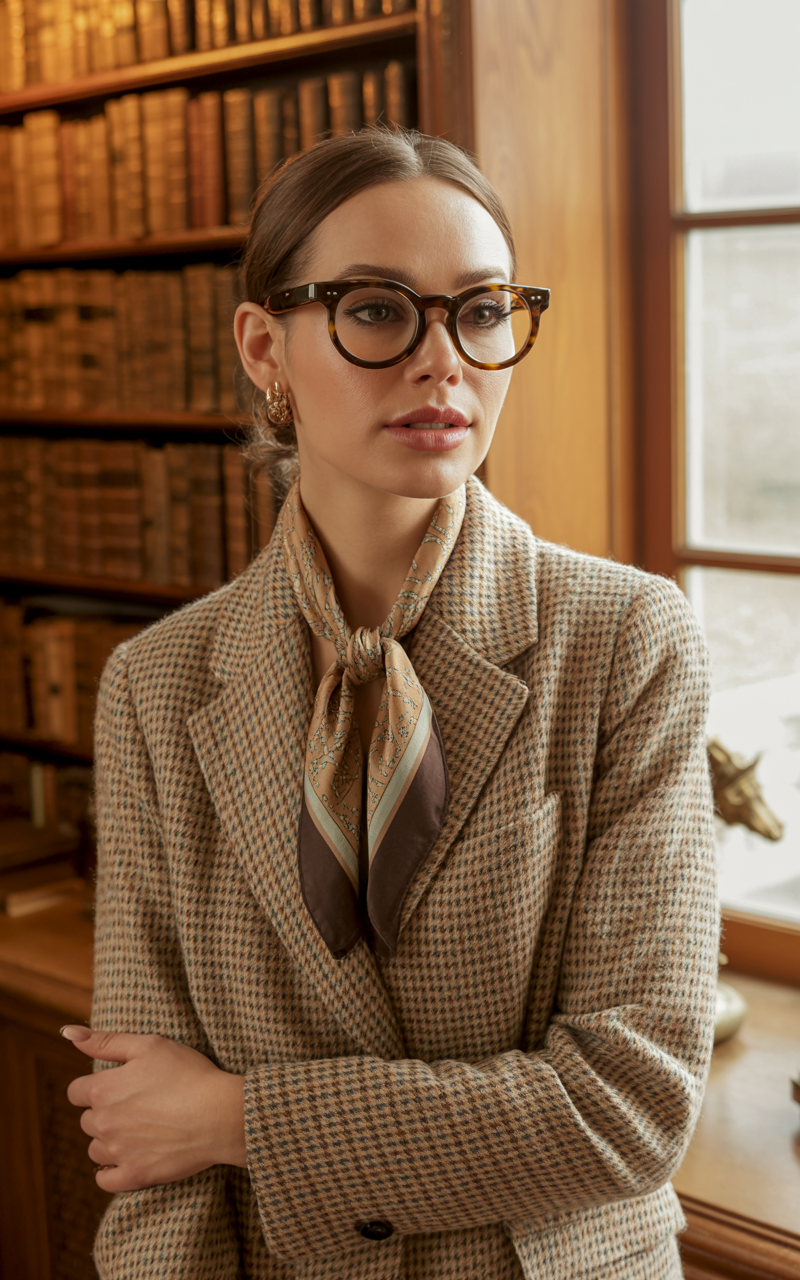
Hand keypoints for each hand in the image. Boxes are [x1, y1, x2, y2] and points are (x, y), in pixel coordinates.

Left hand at [63, 1027, 246, 1192]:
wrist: (220, 1114)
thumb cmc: (188, 1073)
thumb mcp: (149, 1045)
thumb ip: (106, 1041)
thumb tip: (69, 1033)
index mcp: (103, 1090)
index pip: (76, 1092)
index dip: (96, 1086)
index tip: (119, 1085)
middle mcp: (104, 1124)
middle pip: (87, 1121)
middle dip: (104, 1112)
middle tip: (136, 1104)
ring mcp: (118, 1153)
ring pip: (95, 1149)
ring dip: (109, 1140)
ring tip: (138, 1130)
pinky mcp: (134, 1176)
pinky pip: (105, 1180)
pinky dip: (112, 1171)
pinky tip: (129, 1157)